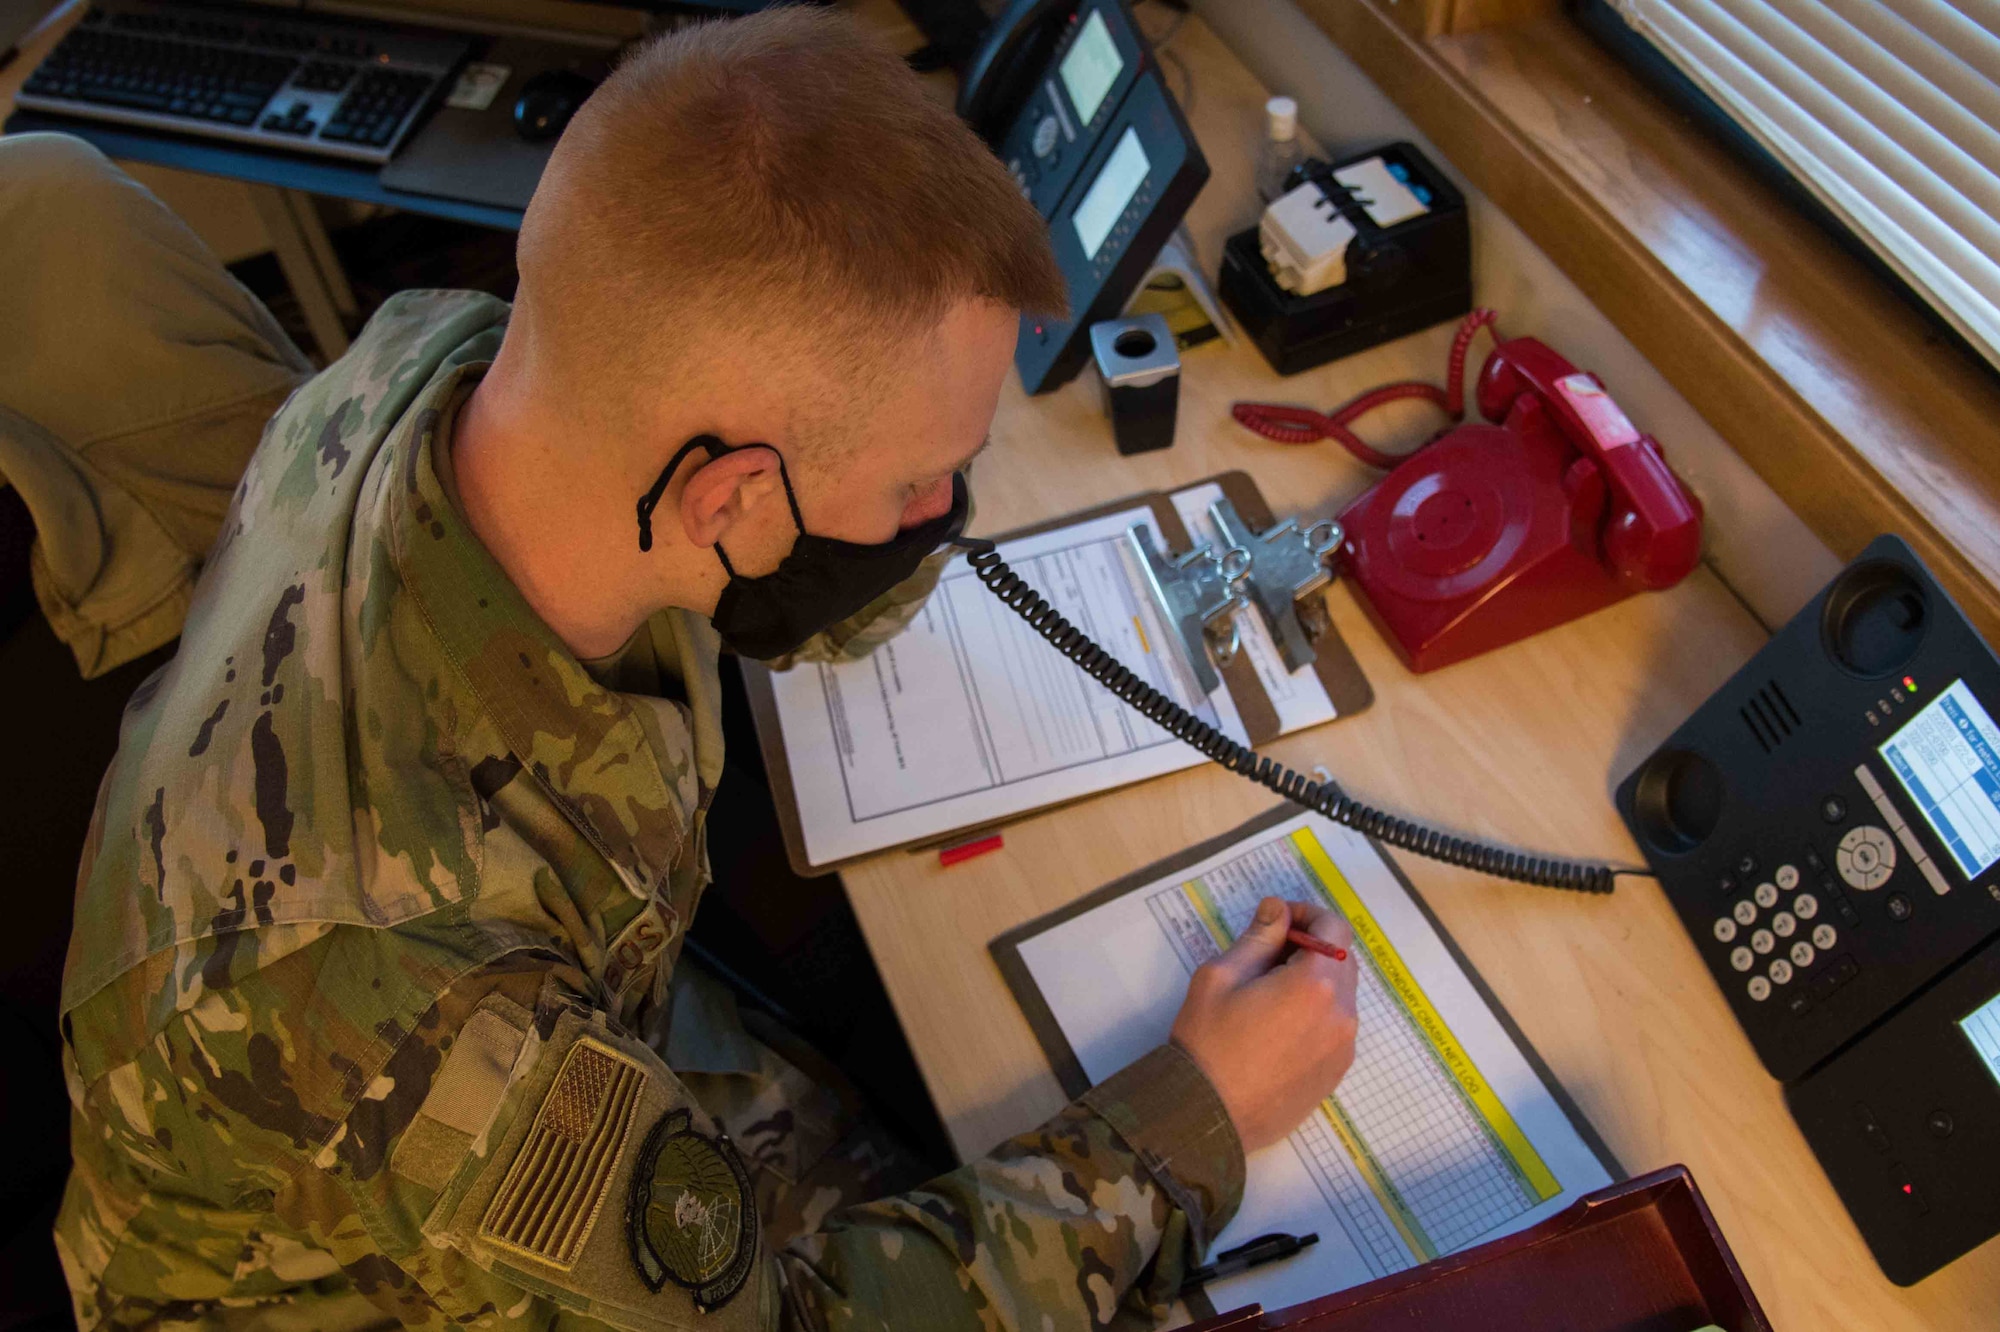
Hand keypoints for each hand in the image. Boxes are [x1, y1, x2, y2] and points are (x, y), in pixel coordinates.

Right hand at [1169, 896, 1358, 1152]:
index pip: (1334, 927)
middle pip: (1342, 959)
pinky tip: (1279, 1029)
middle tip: (1269, 956)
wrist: (1208, 1115)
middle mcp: (1342, 1013)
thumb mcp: (1221, 976)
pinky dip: (1317, 1013)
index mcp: (1316, 983)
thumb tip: (1278, 909)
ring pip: (1341, 995)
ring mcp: (1343, 1047)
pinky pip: (1336, 1027)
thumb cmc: (1208, 1041)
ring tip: (1271, 996)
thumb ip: (1258, 937)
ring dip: (1316, 982)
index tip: (1278, 921)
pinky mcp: (1336, 1072)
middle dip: (1313, 947)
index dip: (1308, 914)